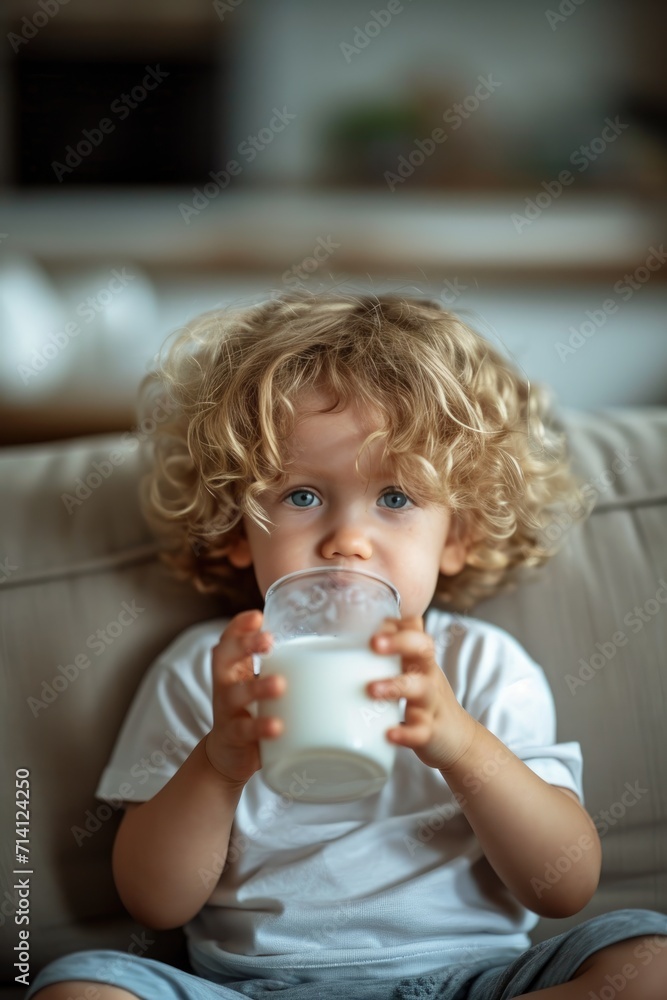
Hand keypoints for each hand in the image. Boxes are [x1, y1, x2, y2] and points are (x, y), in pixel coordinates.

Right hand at [205, 610, 284, 786]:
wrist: (229, 754)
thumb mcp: (261, 683)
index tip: (258, 616)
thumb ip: (282, 666)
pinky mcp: (233, 736)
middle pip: (224, 657)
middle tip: (269, 640)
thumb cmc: (253, 709)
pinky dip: (261, 727)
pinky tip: (277, 726)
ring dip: (258, 687)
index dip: (239, 626)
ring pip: (236, 694)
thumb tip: (329, 645)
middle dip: (245, 645)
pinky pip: (245, 730)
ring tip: (280, 684)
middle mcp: (225, 684)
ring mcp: (226, 710)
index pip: (229, 638)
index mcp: (233, 668)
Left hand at [368, 616, 477, 770]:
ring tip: (371, 690)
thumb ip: (393, 649)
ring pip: (419, 688)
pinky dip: (405, 733)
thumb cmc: (425, 699)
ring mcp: (430, 703)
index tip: (372, 622)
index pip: (414, 629)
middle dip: (400, 642)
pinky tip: (389, 733)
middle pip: (423, 648)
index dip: (396, 622)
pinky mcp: (429, 732)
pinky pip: (419, 731)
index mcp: (420, 660)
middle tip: (374, 643)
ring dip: (395, 686)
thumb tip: (357, 625)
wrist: (459, 740)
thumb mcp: (414, 670)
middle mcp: (427, 675)